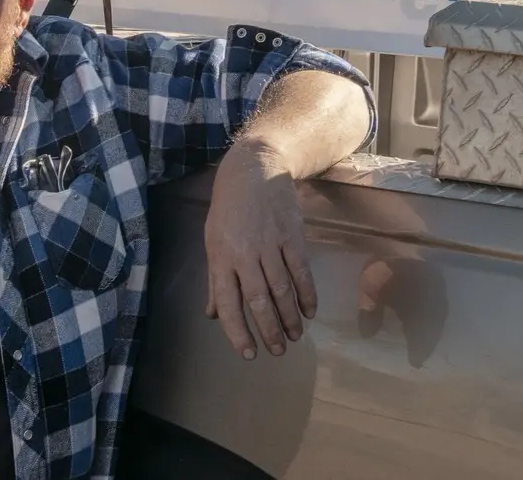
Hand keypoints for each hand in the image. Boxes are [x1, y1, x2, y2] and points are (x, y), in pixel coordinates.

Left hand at [203, 137, 317, 359]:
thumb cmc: (229, 209)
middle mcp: (245, 255)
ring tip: (295, 336)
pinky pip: (301, 270)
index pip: (229, 304)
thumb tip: (213, 315)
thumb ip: (215, 281)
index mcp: (221, 258)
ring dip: (289, 317)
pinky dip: (306, 293)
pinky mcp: (291, 235)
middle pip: (258, 301)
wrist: (254, 169)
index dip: (239, 332)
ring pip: (281, 289)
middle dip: (269, 330)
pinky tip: (309, 311)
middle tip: (279, 351)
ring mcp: (270, 244)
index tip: (250, 353)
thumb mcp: (213, 241)